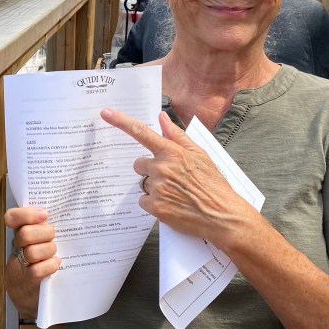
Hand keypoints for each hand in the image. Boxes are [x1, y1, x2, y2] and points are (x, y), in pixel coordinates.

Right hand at [4, 206, 59, 316]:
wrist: (29, 297)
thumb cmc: (38, 263)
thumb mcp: (38, 241)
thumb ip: (43, 228)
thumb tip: (62, 216)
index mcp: (19, 233)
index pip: (12, 217)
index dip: (26, 214)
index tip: (45, 215)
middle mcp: (16, 248)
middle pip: (25, 234)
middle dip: (44, 234)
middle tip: (52, 238)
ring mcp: (20, 266)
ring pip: (32, 252)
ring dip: (48, 251)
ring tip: (53, 254)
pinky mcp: (27, 282)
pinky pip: (37, 270)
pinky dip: (49, 265)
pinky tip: (56, 263)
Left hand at [100, 109, 253, 247]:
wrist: (222, 215)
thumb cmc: (213, 183)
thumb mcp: (200, 154)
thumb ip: (177, 135)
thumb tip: (161, 117)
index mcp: (172, 152)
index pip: (141, 132)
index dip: (121, 121)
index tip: (106, 113)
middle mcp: (162, 168)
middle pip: (139, 164)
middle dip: (150, 170)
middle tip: (169, 178)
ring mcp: (157, 188)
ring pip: (143, 183)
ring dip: (154, 188)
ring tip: (175, 193)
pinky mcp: (156, 207)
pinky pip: (143, 201)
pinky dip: (153, 204)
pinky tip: (171, 204)